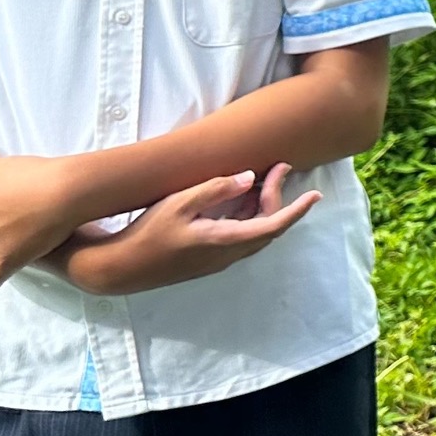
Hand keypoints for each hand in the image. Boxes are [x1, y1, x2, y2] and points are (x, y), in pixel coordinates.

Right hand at [59, 164, 320, 296]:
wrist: (120, 268)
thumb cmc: (146, 232)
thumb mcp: (178, 203)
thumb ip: (215, 189)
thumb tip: (249, 177)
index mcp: (224, 241)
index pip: (273, 225)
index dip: (297, 210)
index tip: (315, 195)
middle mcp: (227, 255)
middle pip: (267, 226)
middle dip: (277, 196)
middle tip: (277, 167)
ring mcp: (218, 260)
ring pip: (255, 233)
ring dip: (264, 206)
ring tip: (262, 177)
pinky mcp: (208, 260)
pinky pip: (241, 237)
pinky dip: (249, 216)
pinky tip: (240, 198)